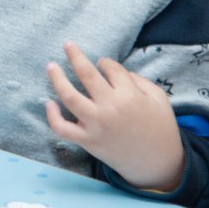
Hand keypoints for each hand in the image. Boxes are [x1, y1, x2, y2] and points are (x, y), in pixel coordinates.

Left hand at [45, 41, 184, 191]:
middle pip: (86, 74)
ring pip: (68, 96)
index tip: (104, 65)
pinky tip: (49, 103)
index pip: (110, 68)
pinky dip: (52, 116)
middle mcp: (110, 108)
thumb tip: (111, 70)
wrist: (157, 163)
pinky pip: (62, 128)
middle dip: (75, 55)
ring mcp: (96, 125)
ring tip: (51, 66)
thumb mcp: (158, 98)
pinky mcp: (87, 141)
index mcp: (130, 95)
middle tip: (68, 44)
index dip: (106, 63)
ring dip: (56, 78)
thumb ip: (137, 80)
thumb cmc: (159, 126)